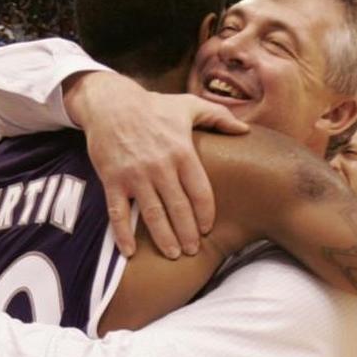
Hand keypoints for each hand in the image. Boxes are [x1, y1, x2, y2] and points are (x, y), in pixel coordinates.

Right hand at [64, 72, 248, 258]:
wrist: (110, 102)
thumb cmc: (153, 106)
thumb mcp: (189, 105)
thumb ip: (219, 117)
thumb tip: (246, 130)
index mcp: (182, 151)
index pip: (200, 191)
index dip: (205, 214)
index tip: (207, 229)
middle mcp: (160, 166)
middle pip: (179, 208)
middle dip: (188, 233)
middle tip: (193, 250)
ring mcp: (135, 175)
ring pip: (153, 214)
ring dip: (164, 238)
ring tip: (172, 254)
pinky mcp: (112, 180)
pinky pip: (118, 213)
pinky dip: (122, 234)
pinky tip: (129, 252)